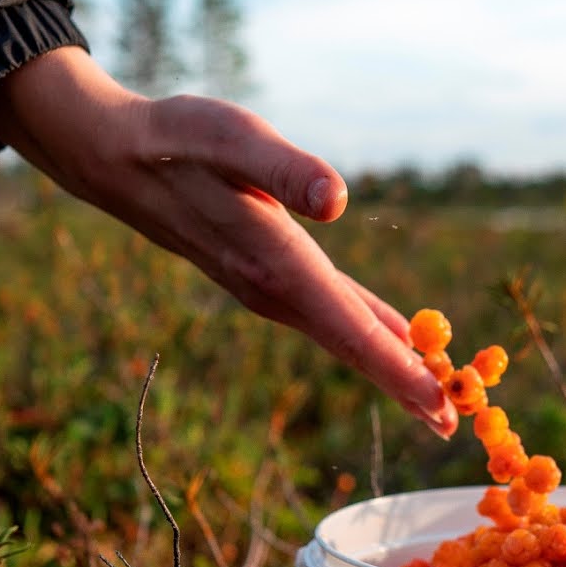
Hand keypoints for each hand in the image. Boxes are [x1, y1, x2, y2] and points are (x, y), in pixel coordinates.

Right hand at [0, 47, 457, 436]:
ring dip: (385, 366)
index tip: (438, 403)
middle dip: (401, 386)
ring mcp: (265, 287)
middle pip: (349, 346)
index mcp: (274, 261)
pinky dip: (363, 332)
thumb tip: (337, 200)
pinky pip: (327, 314)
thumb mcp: (229, 138)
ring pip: (339, 334)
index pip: (347, 326)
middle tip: (452, 428)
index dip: (396, 366)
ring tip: (431, 400)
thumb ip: (284, 169)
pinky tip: (390, 339)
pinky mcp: (265, 274)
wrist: (114, 158)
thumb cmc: (175, 140)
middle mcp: (271, 287)